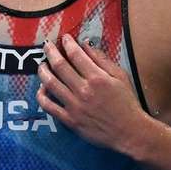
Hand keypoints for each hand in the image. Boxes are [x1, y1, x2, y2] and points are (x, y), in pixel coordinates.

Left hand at [36, 34, 149, 153]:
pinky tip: (42, 88)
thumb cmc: (127, 102)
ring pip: (51, 84)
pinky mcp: (70, 120)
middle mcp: (83, 90)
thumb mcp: (120, 76)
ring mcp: (75, 106)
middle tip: (47, 45)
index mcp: (97, 78)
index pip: (76, 54)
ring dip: (43, 71)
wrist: (129, 131)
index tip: (64, 38)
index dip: (67, 43)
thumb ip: (102, 59)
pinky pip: (49, 106)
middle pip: (60, 66)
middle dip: (51, 52)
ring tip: (42, 65)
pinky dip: (42, 95)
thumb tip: (86, 45)